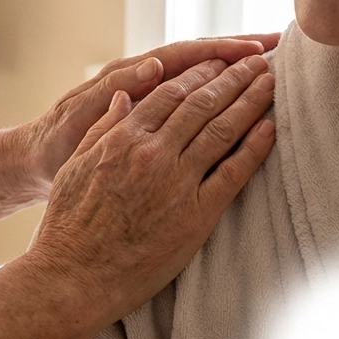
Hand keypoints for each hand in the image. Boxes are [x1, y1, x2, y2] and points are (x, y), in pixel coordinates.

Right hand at [28, 54, 275, 318]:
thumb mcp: (75, 167)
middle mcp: (153, 153)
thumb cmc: (67, 226)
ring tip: (270, 82)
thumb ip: (101, 129)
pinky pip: (233, 173)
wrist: (73, 277)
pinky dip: (255, 147)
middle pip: (203, 104)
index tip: (219, 62)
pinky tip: (271, 128)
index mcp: (123, 138)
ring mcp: (177, 183)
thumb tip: (122, 97)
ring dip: (250, 102)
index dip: (199, 73)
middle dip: (233, 78)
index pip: (170, 93)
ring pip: (223, 130)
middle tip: (257, 61)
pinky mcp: (196, 216)